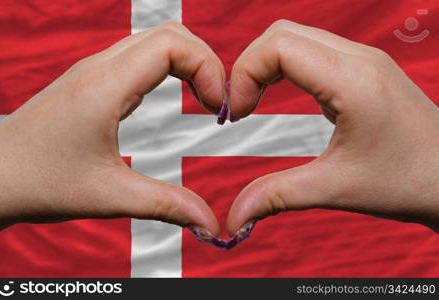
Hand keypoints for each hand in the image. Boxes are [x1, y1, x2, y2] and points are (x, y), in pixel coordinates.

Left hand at [0, 22, 223, 234]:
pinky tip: (176, 97)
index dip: (207, 67)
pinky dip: (170, 69)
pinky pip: (141, 57)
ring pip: (155, 41)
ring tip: (204, 101)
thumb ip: (166, 206)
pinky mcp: (92, 80)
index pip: (172, 44)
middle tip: (217, 104)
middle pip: (170, 34)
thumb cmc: (39, 183)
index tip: (218, 108)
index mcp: (105, 87)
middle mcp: (99, 68)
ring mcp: (94, 70)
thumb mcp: (110, 197)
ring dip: (188, 64)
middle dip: (205, 62)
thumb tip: (209, 224)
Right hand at [226, 20, 438, 235]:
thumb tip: (235, 216)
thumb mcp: (336, 189)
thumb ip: (278, 196)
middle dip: (250, 66)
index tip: (237, 114)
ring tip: (254, 102)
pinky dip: (285, 67)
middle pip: (282, 33)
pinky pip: (313, 50)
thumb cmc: (407, 182)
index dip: (245, 73)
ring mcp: (364, 61)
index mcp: (353, 81)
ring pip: (297, 37)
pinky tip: (279, 95)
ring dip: (266, 65)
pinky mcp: (363, 70)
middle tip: (240, 108)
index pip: (279, 46)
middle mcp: (359, 59)